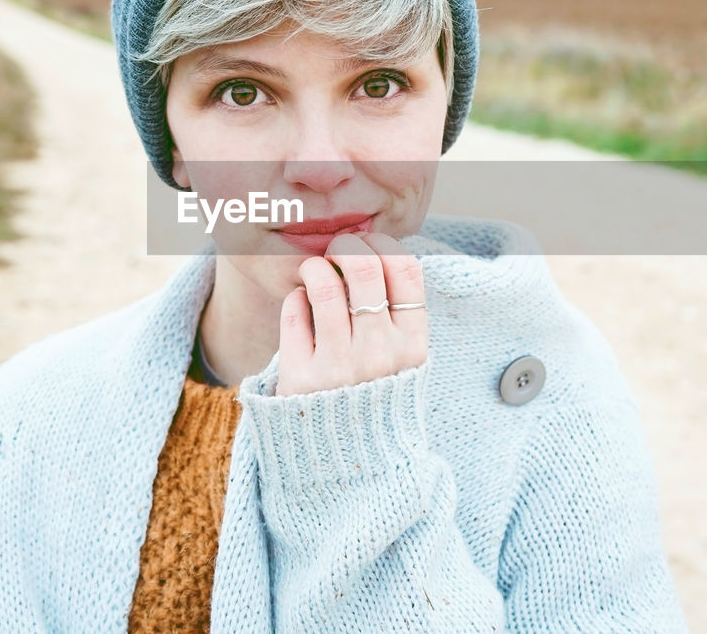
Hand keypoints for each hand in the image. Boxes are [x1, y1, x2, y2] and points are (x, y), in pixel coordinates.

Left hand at [274, 231, 427, 397]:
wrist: (349, 462)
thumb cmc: (376, 397)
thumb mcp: (404, 362)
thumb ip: (397, 315)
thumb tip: (374, 252)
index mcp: (413, 346)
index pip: (406, 270)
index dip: (383, 244)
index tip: (368, 243)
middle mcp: (380, 354)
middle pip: (365, 267)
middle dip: (346, 245)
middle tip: (336, 250)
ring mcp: (339, 366)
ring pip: (323, 284)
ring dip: (315, 267)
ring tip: (313, 272)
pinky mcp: (301, 376)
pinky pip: (293, 311)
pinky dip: (295, 298)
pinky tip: (300, 306)